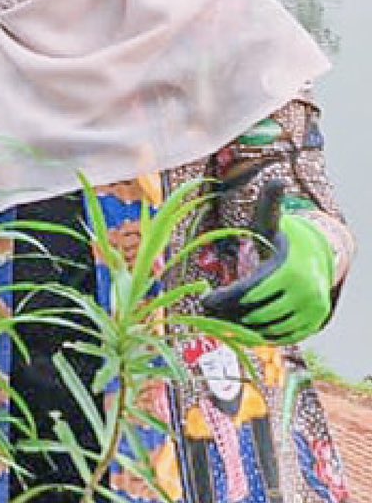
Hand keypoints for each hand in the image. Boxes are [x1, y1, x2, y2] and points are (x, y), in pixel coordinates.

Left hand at [200, 181, 336, 344]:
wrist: (314, 262)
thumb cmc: (280, 240)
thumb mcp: (271, 223)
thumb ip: (268, 205)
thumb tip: (276, 179)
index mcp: (290, 270)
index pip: (249, 291)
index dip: (223, 298)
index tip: (202, 299)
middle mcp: (305, 293)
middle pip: (254, 312)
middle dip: (226, 313)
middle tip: (206, 310)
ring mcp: (310, 313)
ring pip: (266, 328)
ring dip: (239, 326)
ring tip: (220, 317)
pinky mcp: (311, 326)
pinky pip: (279, 337)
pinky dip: (257, 335)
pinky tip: (239, 326)